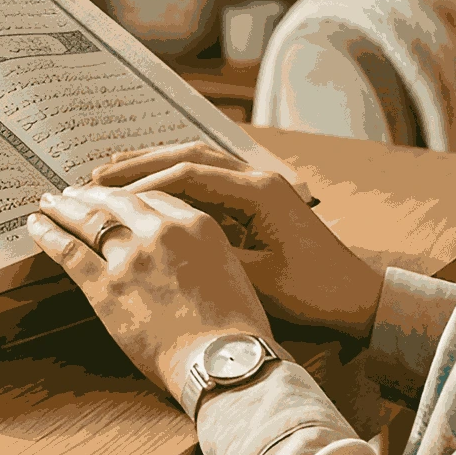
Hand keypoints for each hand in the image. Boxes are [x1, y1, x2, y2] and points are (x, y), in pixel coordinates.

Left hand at [27, 185, 275, 394]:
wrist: (223, 360)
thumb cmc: (237, 329)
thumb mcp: (231, 271)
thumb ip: (201, 252)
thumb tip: (182, 255)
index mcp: (196, 225)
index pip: (154, 198)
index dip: (129, 196)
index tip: (115, 198)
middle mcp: (160, 231)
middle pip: (118, 202)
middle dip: (92, 195)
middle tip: (74, 192)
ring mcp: (130, 256)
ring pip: (89, 219)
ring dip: (65, 207)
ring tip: (50, 201)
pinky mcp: (106, 286)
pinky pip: (68, 251)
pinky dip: (48, 234)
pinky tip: (36, 224)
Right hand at [91, 143, 381, 341]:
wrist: (358, 299)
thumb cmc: (313, 294)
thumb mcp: (257, 279)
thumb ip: (210, 254)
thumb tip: (157, 242)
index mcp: (260, 192)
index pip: (190, 175)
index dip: (143, 185)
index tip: (106, 198)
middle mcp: (259, 178)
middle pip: (189, 155)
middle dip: (140, 163)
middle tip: (96, 173)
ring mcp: (259, 184)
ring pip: (197, 159)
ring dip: (154, 163)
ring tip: (111, 172)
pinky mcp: (258, 198)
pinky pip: (208, 176)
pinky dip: (174, 176)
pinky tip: (148, 187)